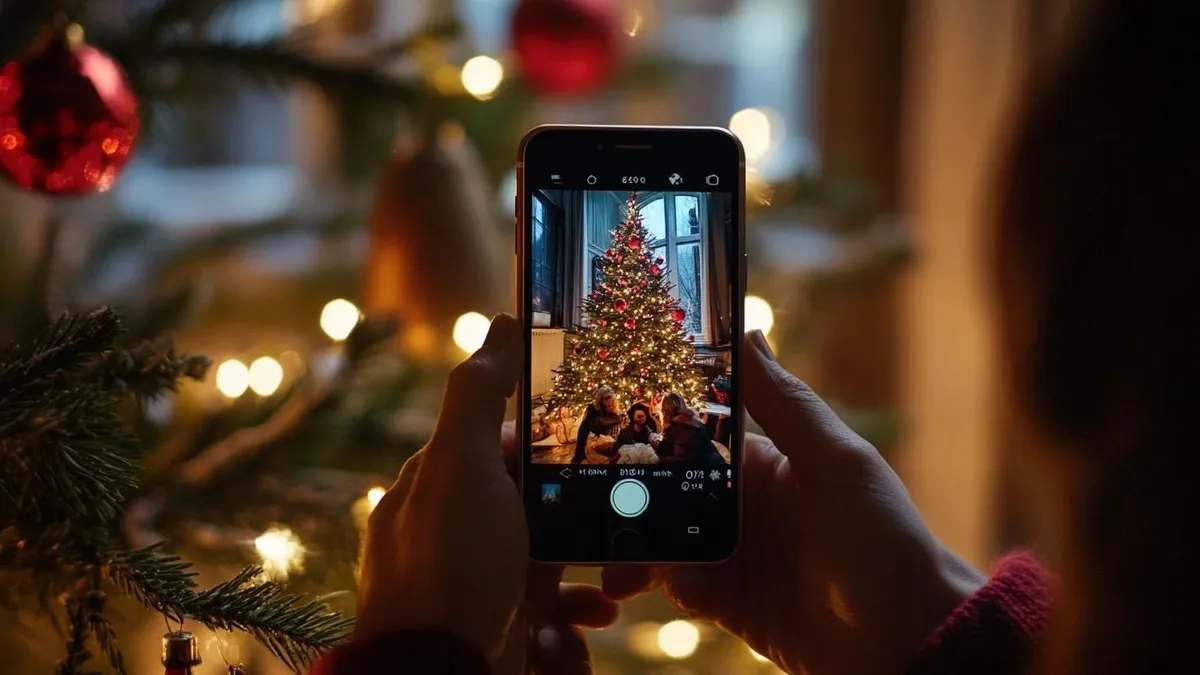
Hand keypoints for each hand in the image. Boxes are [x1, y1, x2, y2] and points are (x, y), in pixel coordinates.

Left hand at [356, 314, 617, 673]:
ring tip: (618, 579)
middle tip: (624, 515)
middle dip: (580, 510)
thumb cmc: (447, 566)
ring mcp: (473, 584)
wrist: (438, 674)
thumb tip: (502, 320)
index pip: (500, 444)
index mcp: (435, 485)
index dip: (549, 442)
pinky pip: (549, 612)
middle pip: (532, 503)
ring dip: (589, 567)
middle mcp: (450, 533)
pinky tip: (596, 616)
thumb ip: (477, 393)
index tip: (599, 441)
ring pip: (548, 560)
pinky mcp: (495, 628)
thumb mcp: (459, 466)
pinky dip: (578, 612)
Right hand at [603, 331, 983, 674]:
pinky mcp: (728, 603)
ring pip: (663, 538)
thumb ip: (786, 403)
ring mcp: (734, 555)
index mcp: (766, 462)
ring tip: (613, 561)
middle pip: (668, 491)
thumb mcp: (836, 462)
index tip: (608, 429)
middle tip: (590, 503)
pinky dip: (660, 583)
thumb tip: (750, 330)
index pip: (696, 437)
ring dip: (634, 546)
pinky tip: (661, 585)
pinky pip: (677, 586)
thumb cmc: (884, 541)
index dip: (653, 433)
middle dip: (629, 496)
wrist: (906, 640)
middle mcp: (744, 506)